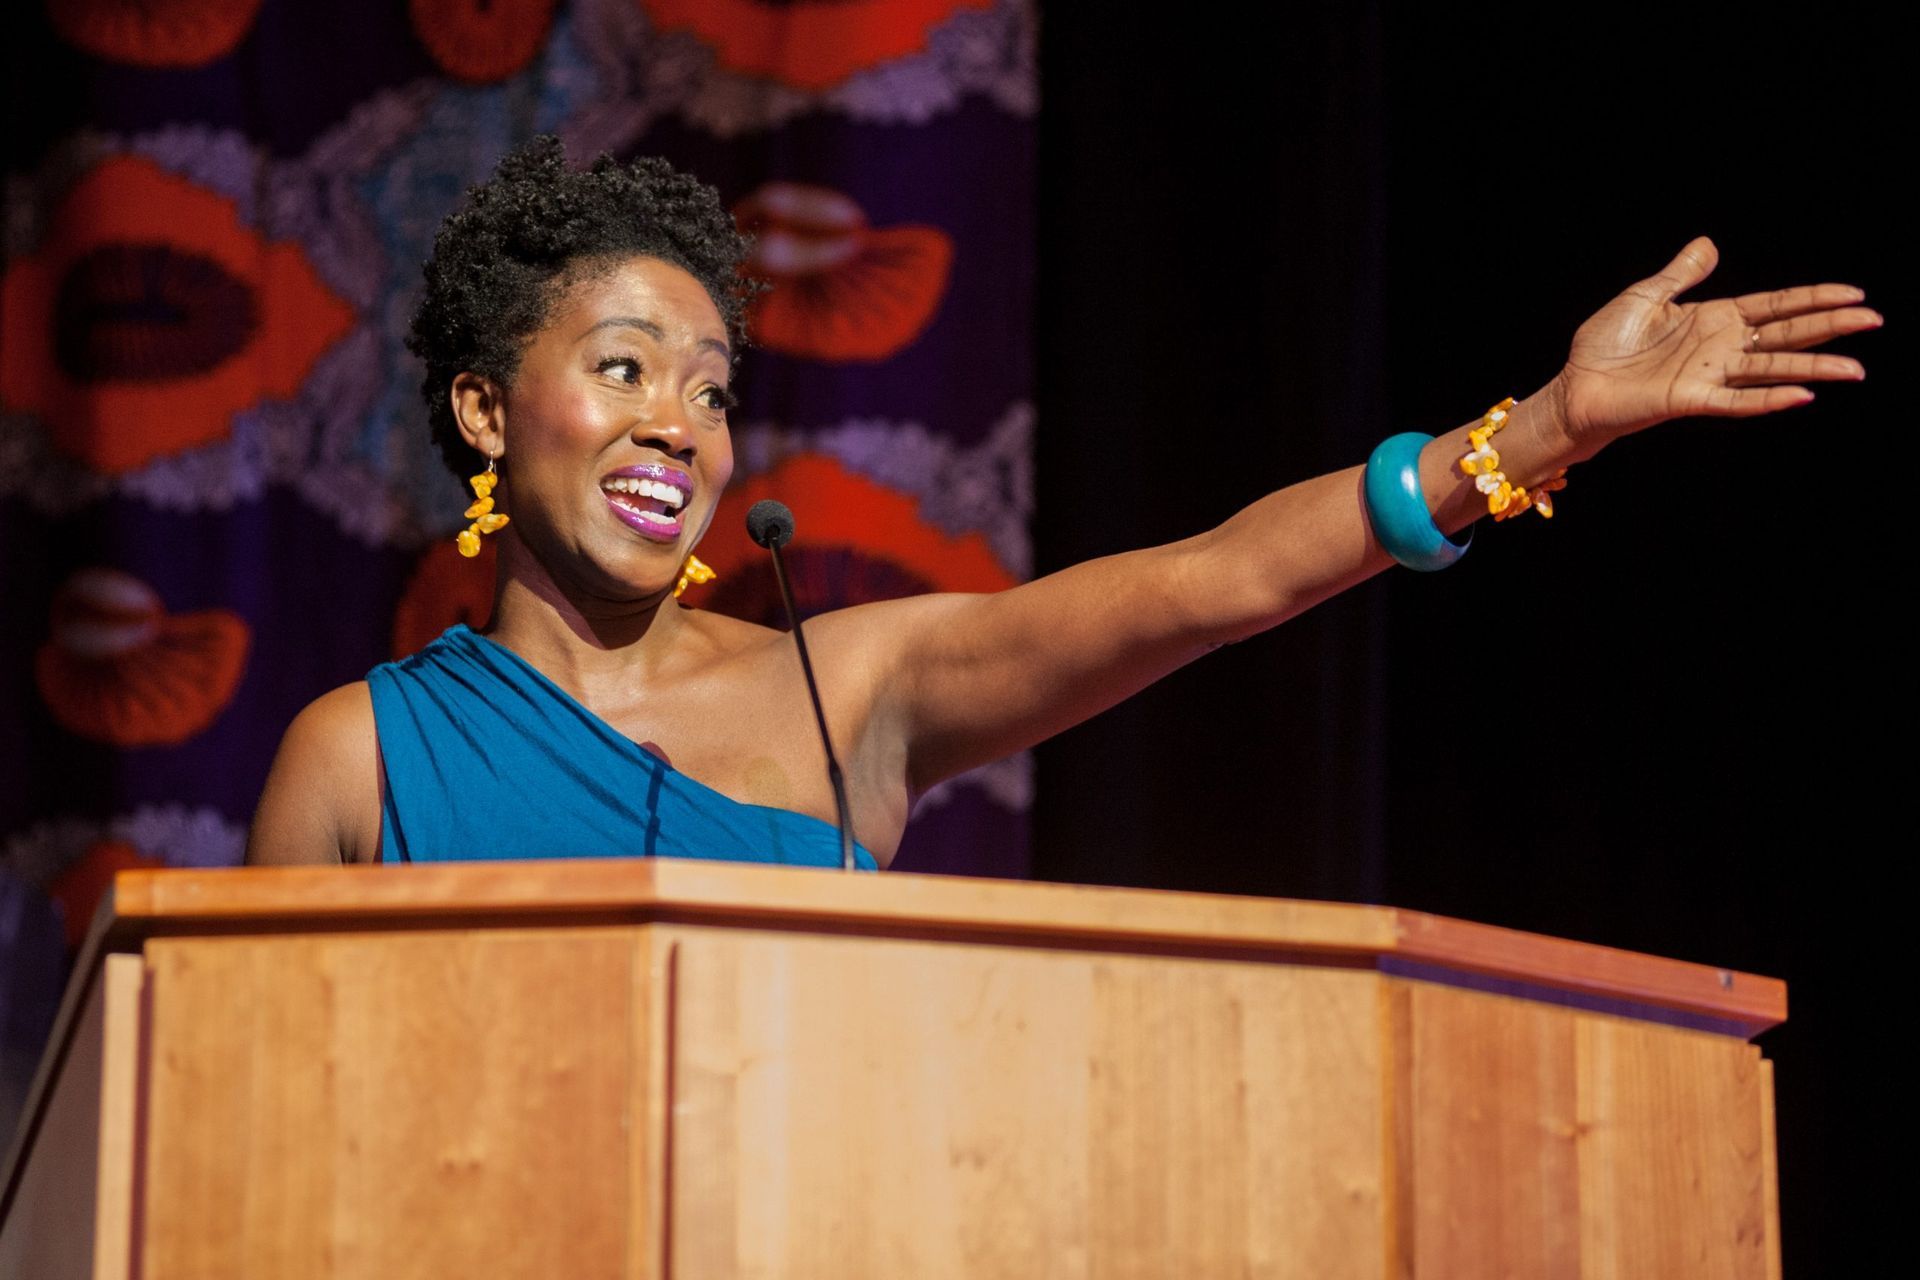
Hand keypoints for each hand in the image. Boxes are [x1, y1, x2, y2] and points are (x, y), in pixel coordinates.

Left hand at [1553, 236, 1879, 456]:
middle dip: (1831, 326)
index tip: (1855, 293)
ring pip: (1773, 368)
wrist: (1575, 386)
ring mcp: (1709, 374)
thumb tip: (1709, 243)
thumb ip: (1680, 275)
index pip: (1776, 305)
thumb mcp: (1644, 297)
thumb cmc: (1604, 346)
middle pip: (1787, 333)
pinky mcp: (1691, 398)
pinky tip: (1803, 395)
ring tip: (1856, 369)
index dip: (1814, 298)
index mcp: (1713, 318)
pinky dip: (1769, 399)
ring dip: (1815, 368)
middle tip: (1874, 320)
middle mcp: (1720, 347)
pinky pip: (1737, 400)